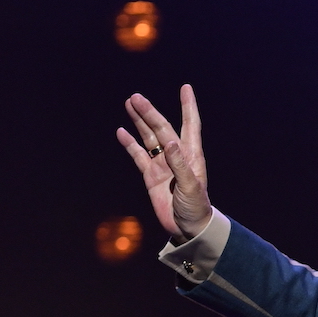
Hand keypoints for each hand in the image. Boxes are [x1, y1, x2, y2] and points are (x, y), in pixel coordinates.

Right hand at [116, 84, 213, 240]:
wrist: (187, 228)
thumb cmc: (196, 208)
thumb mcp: (190, 187)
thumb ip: (180, 165)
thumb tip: (171, 142)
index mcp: (191, 155)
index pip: (190, 124)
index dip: (188, 106)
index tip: (186, 88)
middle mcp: (177, 155)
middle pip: (162, 128)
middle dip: (149, 112)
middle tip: (135, 97)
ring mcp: (163, 164)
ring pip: (149, 138)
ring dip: (140, 122)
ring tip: (129, 104)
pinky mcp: (151, 176)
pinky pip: (139, 156)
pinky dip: (130, 144)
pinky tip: (121, 131)